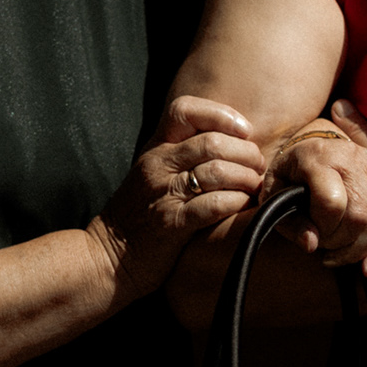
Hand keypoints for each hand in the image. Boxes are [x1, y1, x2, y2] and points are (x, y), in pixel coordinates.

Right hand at [90, 96, 266, 301]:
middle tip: (258, 166)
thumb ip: (182, 154)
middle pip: (212, 142)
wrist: (108, 256)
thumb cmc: (138, 215)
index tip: (243, 131)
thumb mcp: (153, 173)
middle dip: (246, 152)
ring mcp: (163, 193)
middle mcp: (157, 165)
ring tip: (255, 187)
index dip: (220, 114)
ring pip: (217, 171)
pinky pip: (213, 204)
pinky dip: (236, 202)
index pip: (185, 110)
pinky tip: (243, 205)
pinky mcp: (171, 223)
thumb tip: (231, 143)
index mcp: (155, 147)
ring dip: (246, 178)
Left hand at [261, 109, 366, 277]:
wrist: (316, 146)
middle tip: (325, 246)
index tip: (313, 236)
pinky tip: (364, 263)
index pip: (332, 203)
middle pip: (359, 215)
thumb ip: (290, 222)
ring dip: (359, 248)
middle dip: (342, 242)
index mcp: (320, 157)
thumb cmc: (292, 174)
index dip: (323, 229)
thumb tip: (312, 245)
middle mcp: (352, 157)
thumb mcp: (276, 194)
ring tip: (339, 252)